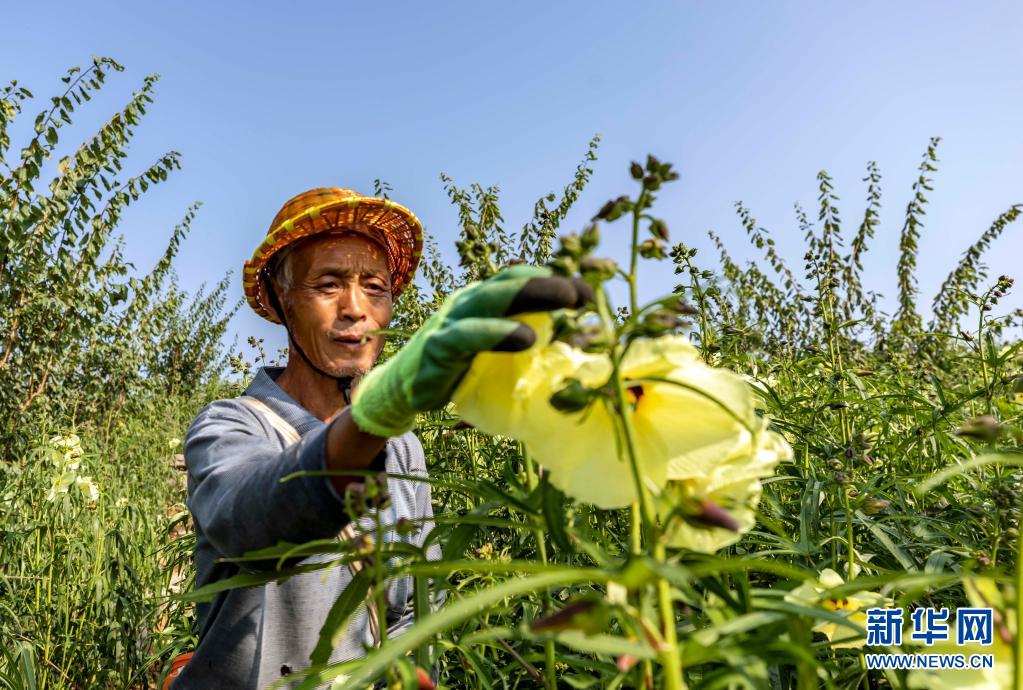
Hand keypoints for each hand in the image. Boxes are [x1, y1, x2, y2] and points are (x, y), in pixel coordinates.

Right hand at [350, 265, 591, 436]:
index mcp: (484, 298)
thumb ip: (523, 338)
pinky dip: (498, 332)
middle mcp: (468, 301)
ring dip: (532, 295)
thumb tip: (574, 341)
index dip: (556, 280)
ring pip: (492, 298)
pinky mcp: (439, 346)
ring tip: (568, 302)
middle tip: (584, 293)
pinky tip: (526, 338)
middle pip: (512, 281)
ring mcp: (452, 320)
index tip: (590, 294)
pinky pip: (468, 334)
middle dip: (551, 282)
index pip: (522, 278)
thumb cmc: (458, 369)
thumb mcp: (494, 349)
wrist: (404, 389)